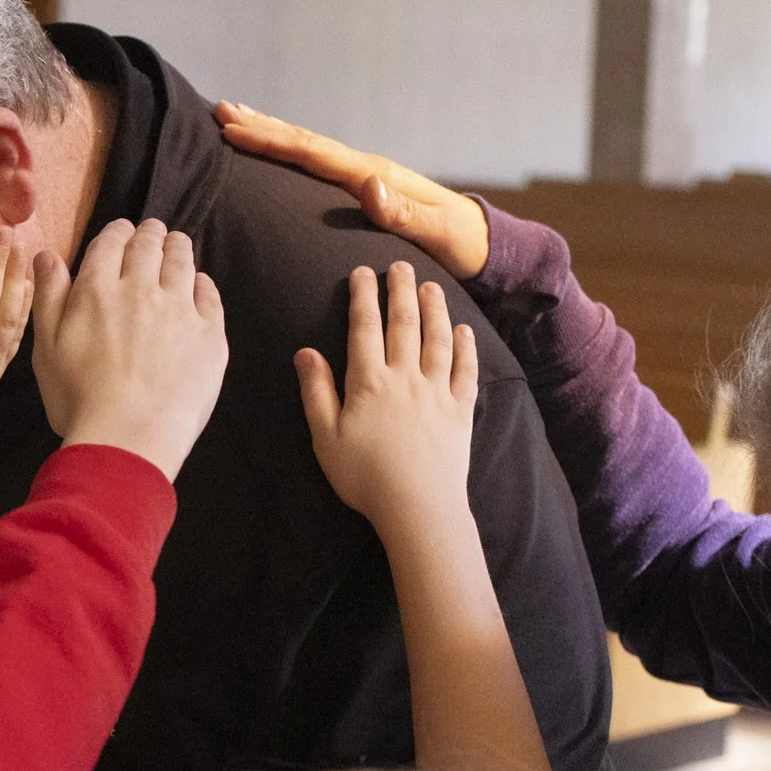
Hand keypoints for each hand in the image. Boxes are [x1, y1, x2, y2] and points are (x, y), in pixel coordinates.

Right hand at [31, 220, 227, 478]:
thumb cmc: (78, 399)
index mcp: (98, 289)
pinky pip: (209, 295)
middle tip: (152, 233)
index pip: (111, 242)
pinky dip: (202, 283)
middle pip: (150, 245)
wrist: (128, 439)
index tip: (121, 231)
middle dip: (150, 234)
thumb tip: (46, 255)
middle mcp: (141, 289)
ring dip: (177, 248)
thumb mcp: (46, 348)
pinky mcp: (209, 334)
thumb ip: (49, 296)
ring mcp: (180, 310)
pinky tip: (198, 284)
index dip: (117, 232)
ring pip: (182, 262)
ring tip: (177, 245)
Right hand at [214, 103, 489, 280]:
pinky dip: (290, 151)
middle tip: (219, 110)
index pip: (313, 154)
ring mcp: (365, 176)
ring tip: (235, 117)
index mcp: (375, 177)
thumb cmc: (462, 245)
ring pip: (308, 149)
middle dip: (261, 126)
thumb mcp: (437, 234)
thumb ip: (403, 212)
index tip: (233, 129)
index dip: (271, 141)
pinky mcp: (365, 189)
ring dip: (271, 132)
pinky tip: (275, 150)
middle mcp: (366, 169)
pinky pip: (317, 165)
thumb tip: (369, 184)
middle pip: (304, 142)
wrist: (484, 243)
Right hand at [296, 263, 478, 532]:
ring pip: (437, 339)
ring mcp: (437, 391)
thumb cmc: (364, 477)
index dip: (362, 297)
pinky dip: (465, 347)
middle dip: (400, 291)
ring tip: (431, 287)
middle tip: (400, 265)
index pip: (364, 329)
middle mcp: (405, 377)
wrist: (418, 506)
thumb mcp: (325, 437)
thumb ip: (316, 391)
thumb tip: (305, 352)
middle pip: (404, 324)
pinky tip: (463, 331)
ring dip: (434, 309)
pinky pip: (465, 370)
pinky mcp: (460, 410)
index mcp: (368, 383)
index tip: (361, 273)